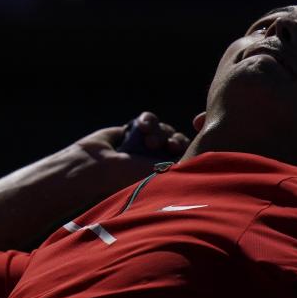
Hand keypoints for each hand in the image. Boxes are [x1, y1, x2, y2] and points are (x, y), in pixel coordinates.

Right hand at [71, 111, 189, 196]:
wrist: (96, 166)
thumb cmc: (128, 177)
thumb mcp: (160, 174)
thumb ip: (181, 164)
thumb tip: (200, 156)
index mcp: (166, 177)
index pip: (187, 158)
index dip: (187, 148)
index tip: (176, 149)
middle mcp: (157, 162)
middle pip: (178, 140)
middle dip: (172, 139)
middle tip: (164, 146)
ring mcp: (146, 146)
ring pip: (163, 129)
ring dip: (157, 130)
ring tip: (147, 140)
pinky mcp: (134, 132)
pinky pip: (149, 120)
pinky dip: (147, 121)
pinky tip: (140, 127)